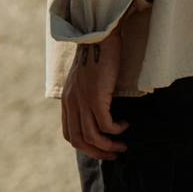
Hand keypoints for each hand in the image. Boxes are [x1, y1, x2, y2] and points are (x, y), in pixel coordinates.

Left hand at [61, 42, 127, 160]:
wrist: (98, 37)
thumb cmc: (96, 58)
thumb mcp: (85, 82)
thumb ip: (85, 98)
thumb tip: (98, 116)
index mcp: (67, 100)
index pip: (70, 134)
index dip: (86, 147)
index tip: (102, 149)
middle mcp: (71, 102)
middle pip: (78, 140)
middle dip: (97, 152)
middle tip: (115, 153)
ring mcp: (82, 99)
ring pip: (92, 136)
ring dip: (109, 146)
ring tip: (123, 144)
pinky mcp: (96, 96)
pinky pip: (105, 125)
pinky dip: (116, 130)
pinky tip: (125, 124)